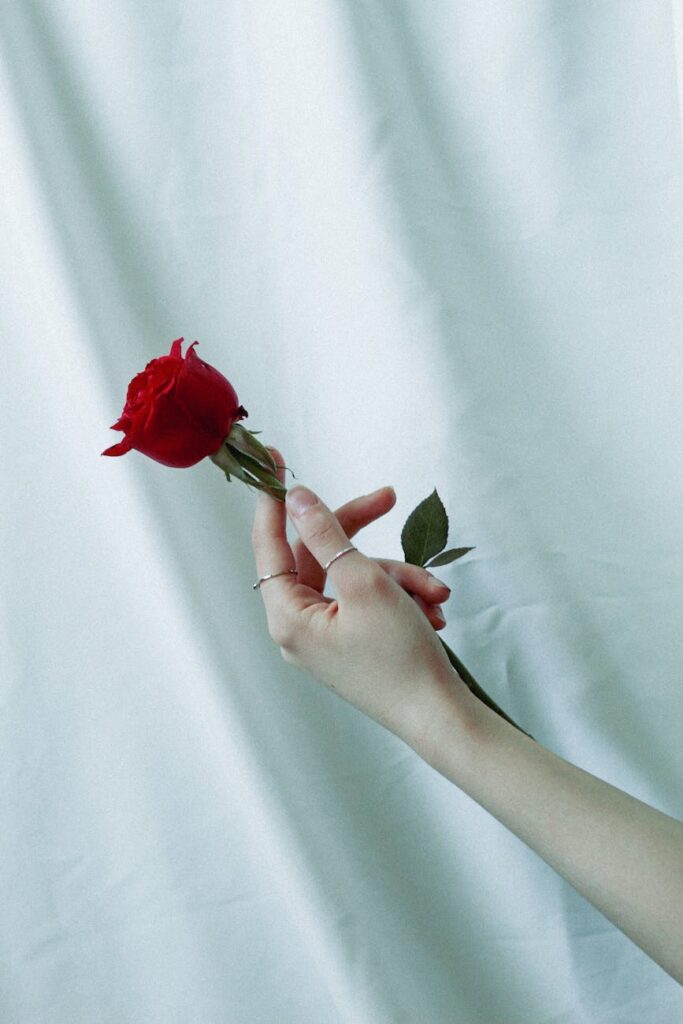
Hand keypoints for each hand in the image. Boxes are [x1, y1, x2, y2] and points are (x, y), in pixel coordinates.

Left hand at [250, 448, 470, 748]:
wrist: (440, 717)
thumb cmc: (400, 658)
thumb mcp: (365, 583)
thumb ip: (328, 535)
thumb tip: (298, 499)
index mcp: (287, 616)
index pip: (269, 543)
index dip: (273, 499)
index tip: (273, 459)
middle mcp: (299, 627)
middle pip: (321, 556)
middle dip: (365, 536)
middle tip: (388, 497)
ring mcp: (325, 637)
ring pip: (355, 578)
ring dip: (399, 577)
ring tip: (435, 594)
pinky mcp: (352, 643)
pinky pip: (369, 602)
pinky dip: (402, 598)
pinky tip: (434, 611)